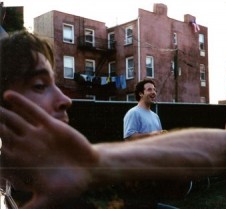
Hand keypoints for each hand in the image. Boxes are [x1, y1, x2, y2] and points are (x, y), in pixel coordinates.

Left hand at [0, 90, 99, 208]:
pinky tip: (8, 96)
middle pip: (1, 133)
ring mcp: (38, 134)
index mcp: (21, 163)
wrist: (89, 170)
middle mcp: (27, 146)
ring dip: (0, 113)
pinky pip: (33, 112)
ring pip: (13, 120)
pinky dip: (21, 104)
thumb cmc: (69, 186)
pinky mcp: (50, 125)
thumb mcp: (46, 200)